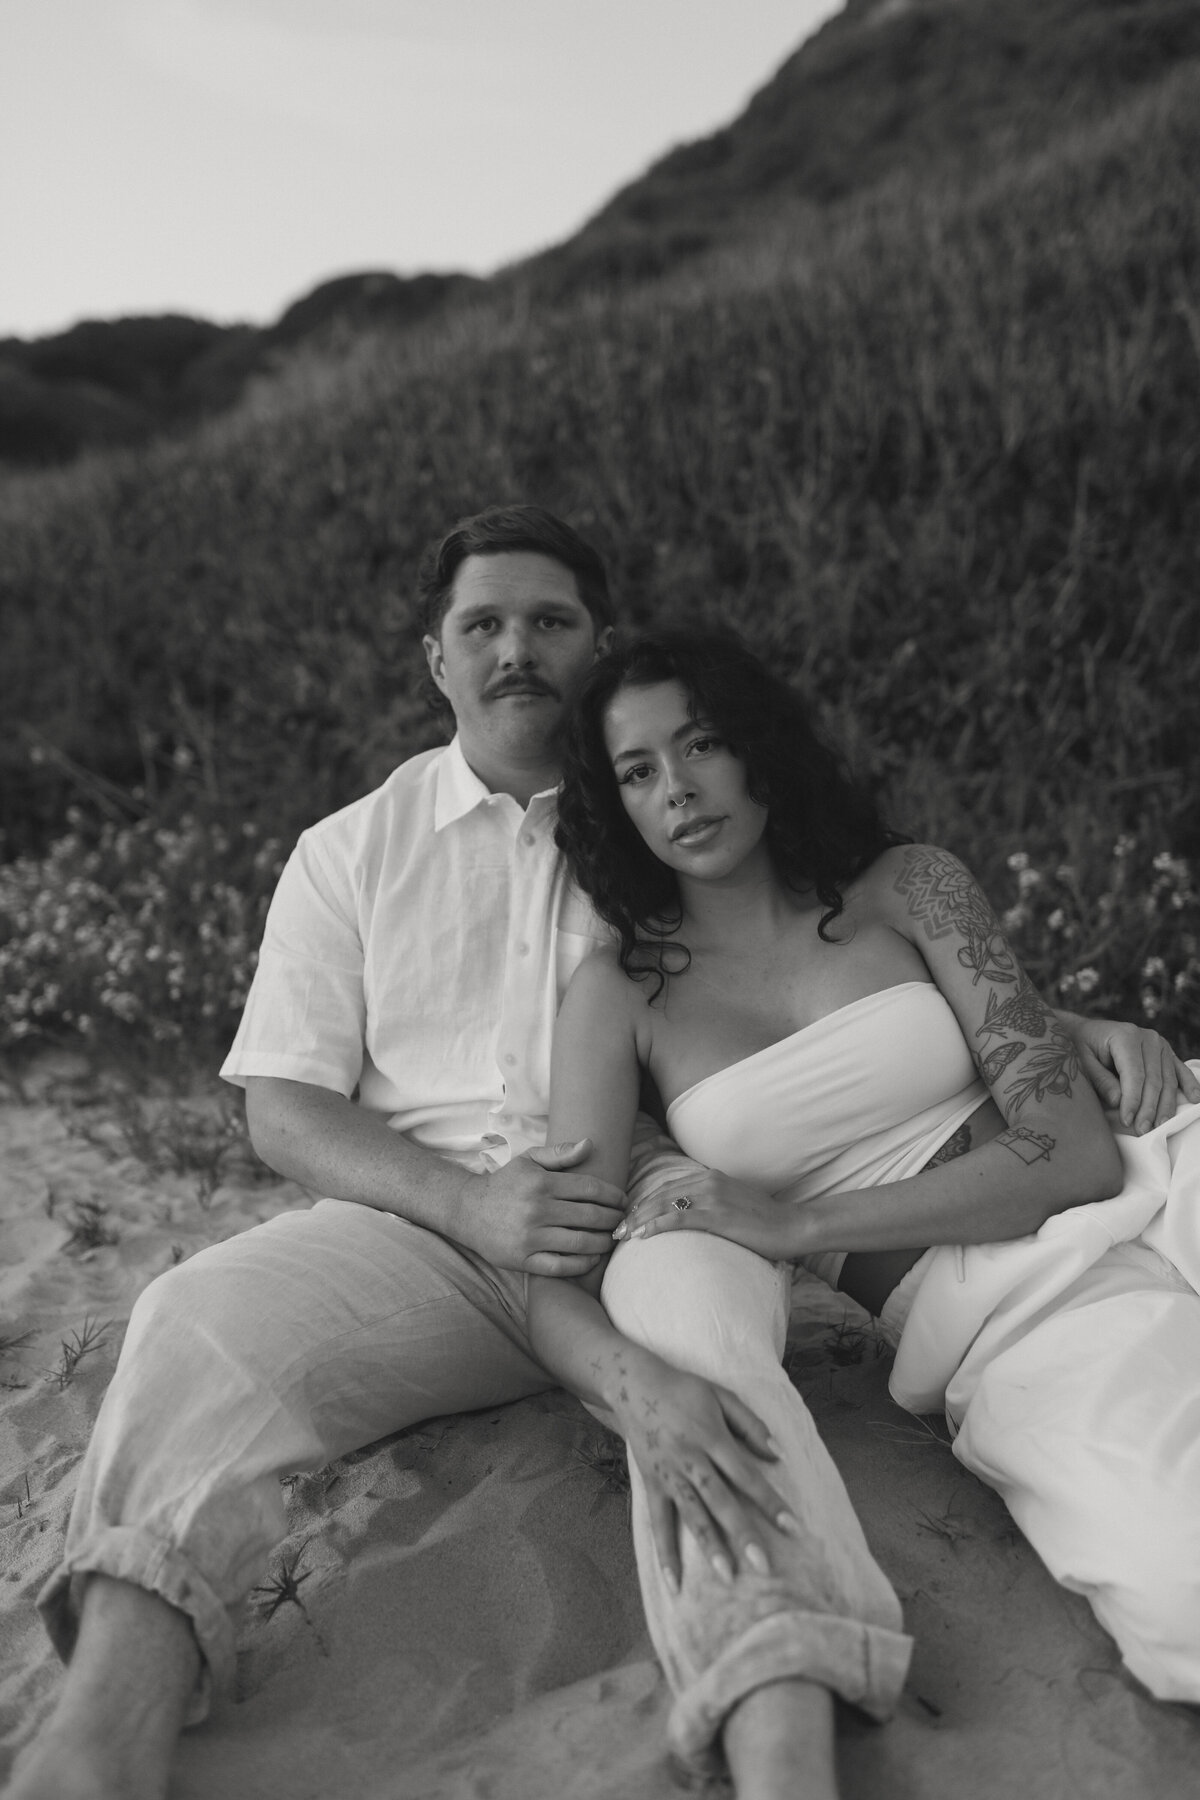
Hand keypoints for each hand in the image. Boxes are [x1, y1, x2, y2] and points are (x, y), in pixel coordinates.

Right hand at [454, 1139, 626, 1277]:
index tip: (623, 1201)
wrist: (467, 1211)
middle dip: (613, 1219)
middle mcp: (537, 1209)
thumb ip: (559, 1153)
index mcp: (541, 1183)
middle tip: (623, 1221)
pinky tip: (593, 1258)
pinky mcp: (523, 1259)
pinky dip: (582, 1264)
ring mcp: (530, 1237)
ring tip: (612, 1239)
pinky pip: (561, 1266)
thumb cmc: (504, 1184)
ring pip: (580, 1242)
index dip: (612, 1195)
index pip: (589, 1188)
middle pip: (589, 1215)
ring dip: (603, 1242)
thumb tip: (590, 1144)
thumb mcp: (528, 1161)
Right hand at [612, 1355, 795, 1591]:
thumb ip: (751, 1425)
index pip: (746, 1475)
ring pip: (692, 1516)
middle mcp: (691, 1460)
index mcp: (712, 1437)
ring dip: (710, 1547)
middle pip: (720, 1501)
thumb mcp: (721, 1396)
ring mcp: (669, 1475)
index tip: (792, 1527)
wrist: (634, 1384)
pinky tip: (674, 1582)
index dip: (770, 1502)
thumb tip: (778, 1454)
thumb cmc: (685, 1390)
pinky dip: (665, 1552)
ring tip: (727, 1577)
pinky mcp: (651, 1484)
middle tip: (764, 1566)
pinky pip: (658, 1523)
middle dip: (743, 1534)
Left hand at [613, 1168, 795, 1259]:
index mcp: (711, 1178)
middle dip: (635, 1212)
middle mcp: (708, 1182)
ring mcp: (712, 1197)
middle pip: (660, 1194)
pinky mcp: (717, 1215)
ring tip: (622, 1235)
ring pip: (664, 1204)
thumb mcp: (734, 1204)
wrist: (792, 1226)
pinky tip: (643, 1236)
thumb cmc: (765, 1222)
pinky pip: (678, 1218)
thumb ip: (712, 1205)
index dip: (644, 1203)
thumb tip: (691, 1219)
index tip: (628, 1219)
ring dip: (639, 1220)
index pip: (667, 1188)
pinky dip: (656, 1225)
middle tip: (617, 1230)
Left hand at [1067, 1014, 1199, 1133]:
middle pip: (1154, 1079)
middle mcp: (1147, 1038)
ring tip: (1161, 1125)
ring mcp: (1159, 1044)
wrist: (1086, 1032)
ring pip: (1168, 1080)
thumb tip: (1118, 1102)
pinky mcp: (1165, 1052)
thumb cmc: (1081, 1047)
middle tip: (1143, 1130)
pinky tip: (1195, 1099)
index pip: (1134, 1074)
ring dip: (1166, 1105)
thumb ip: (1100, 1080)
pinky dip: (1189, 1085)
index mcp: (1125, 1036)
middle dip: (1149, 1108)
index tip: (1128, 1121)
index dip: (1133, 1100)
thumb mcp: (1081, 1061)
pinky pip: (1180, 1070)